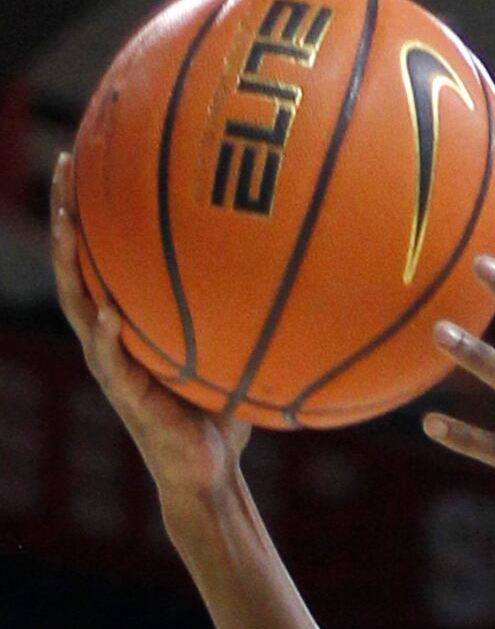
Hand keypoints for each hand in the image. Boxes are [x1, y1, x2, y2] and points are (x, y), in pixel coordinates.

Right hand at [48, 153, 250, 523]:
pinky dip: (111, 340)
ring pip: (79, 305)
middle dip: (67, 213)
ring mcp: (113, 366)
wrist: (208, 472)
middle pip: (77, 263)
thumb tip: (295, 273)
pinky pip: (113, 364)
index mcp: (130, 321)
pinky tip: (109, 317)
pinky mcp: (127, 398)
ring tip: (65, 225)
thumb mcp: (234, 354)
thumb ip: (247, 319)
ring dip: (70, 264)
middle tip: (67, 165)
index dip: (95, 207)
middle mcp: (112, 336)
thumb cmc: (220, 412)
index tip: (93, 156)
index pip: (105, 254)